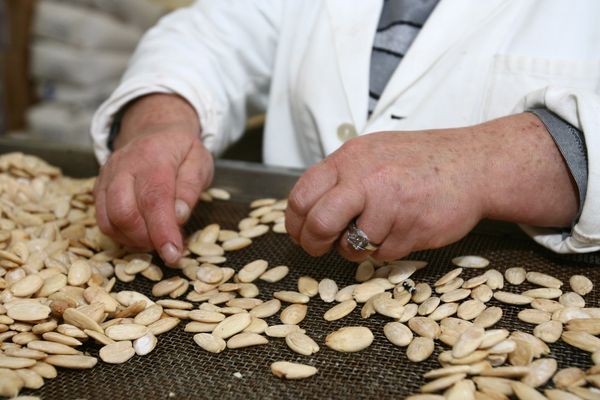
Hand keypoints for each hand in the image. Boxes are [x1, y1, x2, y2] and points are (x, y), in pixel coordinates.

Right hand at [94, 94, 213, 263]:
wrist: (154, 130)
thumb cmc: (181, 150)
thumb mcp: (199, 162)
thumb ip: (190, 188)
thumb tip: (179, 216)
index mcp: (154, 157)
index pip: (154, 199)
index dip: (162, 231)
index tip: (173, 254)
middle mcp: (124, 165)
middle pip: (124, 212)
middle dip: (146, 238)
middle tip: (167, 244)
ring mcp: (106, 176)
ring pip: (108, 220)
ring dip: (133, 239)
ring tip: (155, 238)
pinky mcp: (98, 187)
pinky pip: (102, 219)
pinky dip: (121, 234)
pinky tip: (140, 232)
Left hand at [285, 113, 577, 260]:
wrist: (473, 164)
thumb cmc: (421, 161)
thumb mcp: (373, 153)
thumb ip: (341, 177)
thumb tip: (308, 209)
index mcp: (350, 158)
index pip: (302, 195)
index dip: (295, 222)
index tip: (300, 233)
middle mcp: (367, 179)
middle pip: (319, 223)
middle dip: (314, 243)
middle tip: (320, 247)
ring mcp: (391, 205)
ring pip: (352, 245)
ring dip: (358, 247)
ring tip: (377, 230)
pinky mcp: (413, 229)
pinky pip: (385, 254)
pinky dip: (388, 249)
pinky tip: (403, 228)